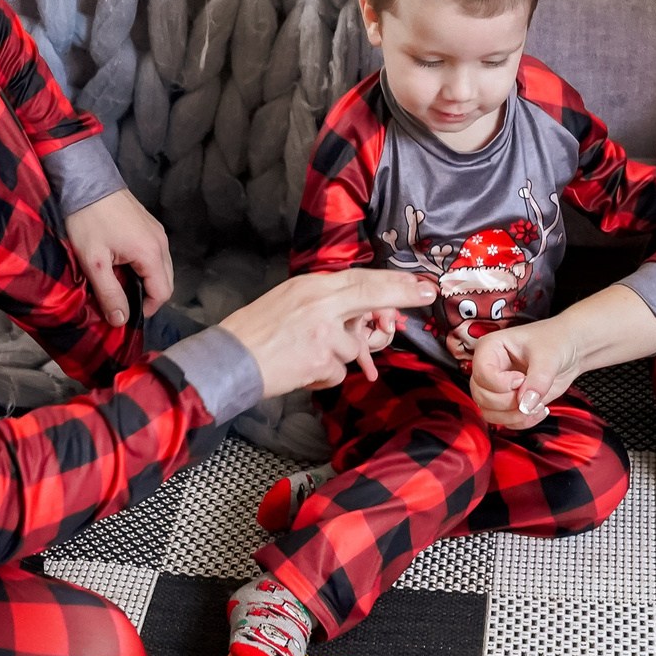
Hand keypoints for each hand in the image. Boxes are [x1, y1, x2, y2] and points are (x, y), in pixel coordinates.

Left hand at [63, 189, 171, 327]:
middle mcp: (161, 243)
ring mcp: (158, 232)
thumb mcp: (93, 261)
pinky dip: (145, 266)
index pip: (163, 293)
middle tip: (122, 298)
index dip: (146, 308)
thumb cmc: (88, 220)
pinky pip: (156, 254)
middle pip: (166, 282)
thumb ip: (109, 292)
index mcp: (151, 253)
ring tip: (120, 281)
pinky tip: (123, 263)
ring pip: (162, 268)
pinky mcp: (151, 225)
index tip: (124, 311)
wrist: (87, 181)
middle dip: (148, 296)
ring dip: (146, 280)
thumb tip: (121, 320)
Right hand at [221, 270, 437, 399]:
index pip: (360, 278)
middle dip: (401, 295)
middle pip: (370, 296)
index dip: (394, 281)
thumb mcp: (288, 300)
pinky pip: (340, 372)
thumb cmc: (255, 332)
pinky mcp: (321, 362)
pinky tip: (302, 372)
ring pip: (354, 347)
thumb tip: (360, 313)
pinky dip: (326, 377)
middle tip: (427, 293)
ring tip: (307, 357)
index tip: (420, 282)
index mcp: (310, 286)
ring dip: (339, 357)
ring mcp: (323, 333)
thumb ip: (323, 302)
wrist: (229, 361)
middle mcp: (319, 304)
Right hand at [470, 320, 582, 430]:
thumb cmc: (555, 341)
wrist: (568, 349)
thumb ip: (538, 380)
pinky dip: (522, 421)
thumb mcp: (549, 356)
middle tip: (532, 394)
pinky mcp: (506, 401)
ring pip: (489, 412)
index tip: (522, 379)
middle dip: (509, 403)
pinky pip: (503, 420)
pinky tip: (539, 409)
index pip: (482, 373)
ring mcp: (496, 387)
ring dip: (515, 416)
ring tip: (538, 405)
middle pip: (482, 396)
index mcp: (490, 347)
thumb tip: (525, 403)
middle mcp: (489, 368)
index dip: (502, 383)